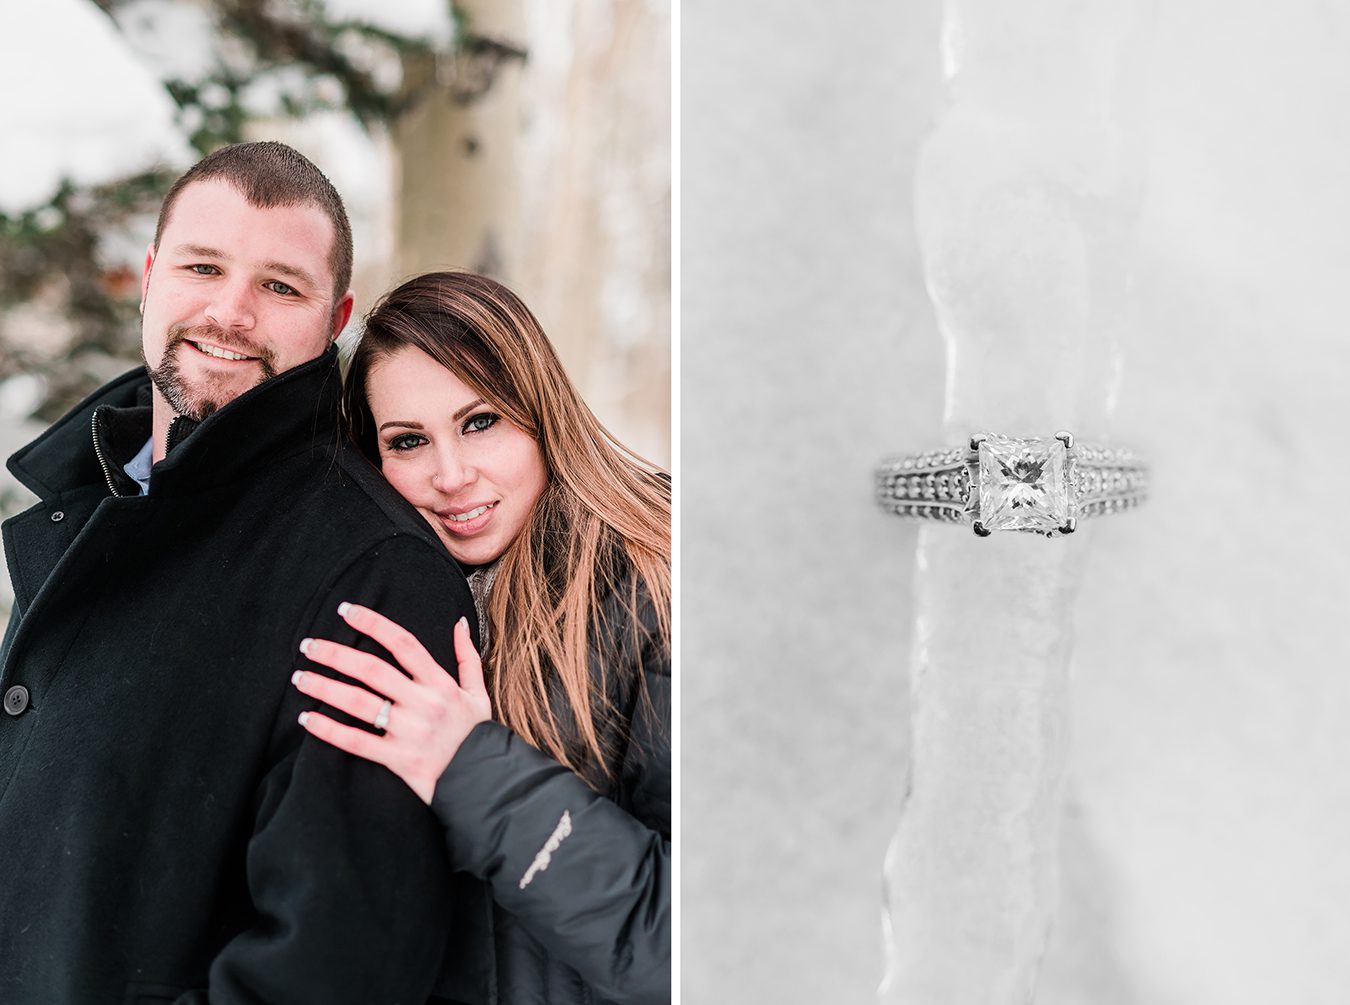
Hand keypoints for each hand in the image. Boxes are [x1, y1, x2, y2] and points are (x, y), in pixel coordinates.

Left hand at [293, 603, 491, 803]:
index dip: (373, 623)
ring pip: (359, 703)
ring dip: (325, 688)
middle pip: (372, 670)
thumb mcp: (477, 693)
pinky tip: (308, 719)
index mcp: (440, 683)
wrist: (484, 780)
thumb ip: (467, 657)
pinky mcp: (398, 759)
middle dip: (336, 654)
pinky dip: (329, 730)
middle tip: (309, 646)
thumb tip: (459, 623)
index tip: (346, 610)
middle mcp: (424, 703)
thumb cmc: (475, 735)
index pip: (403, 643)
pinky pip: (357, 742)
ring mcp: (410, 731)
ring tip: (301, 678)